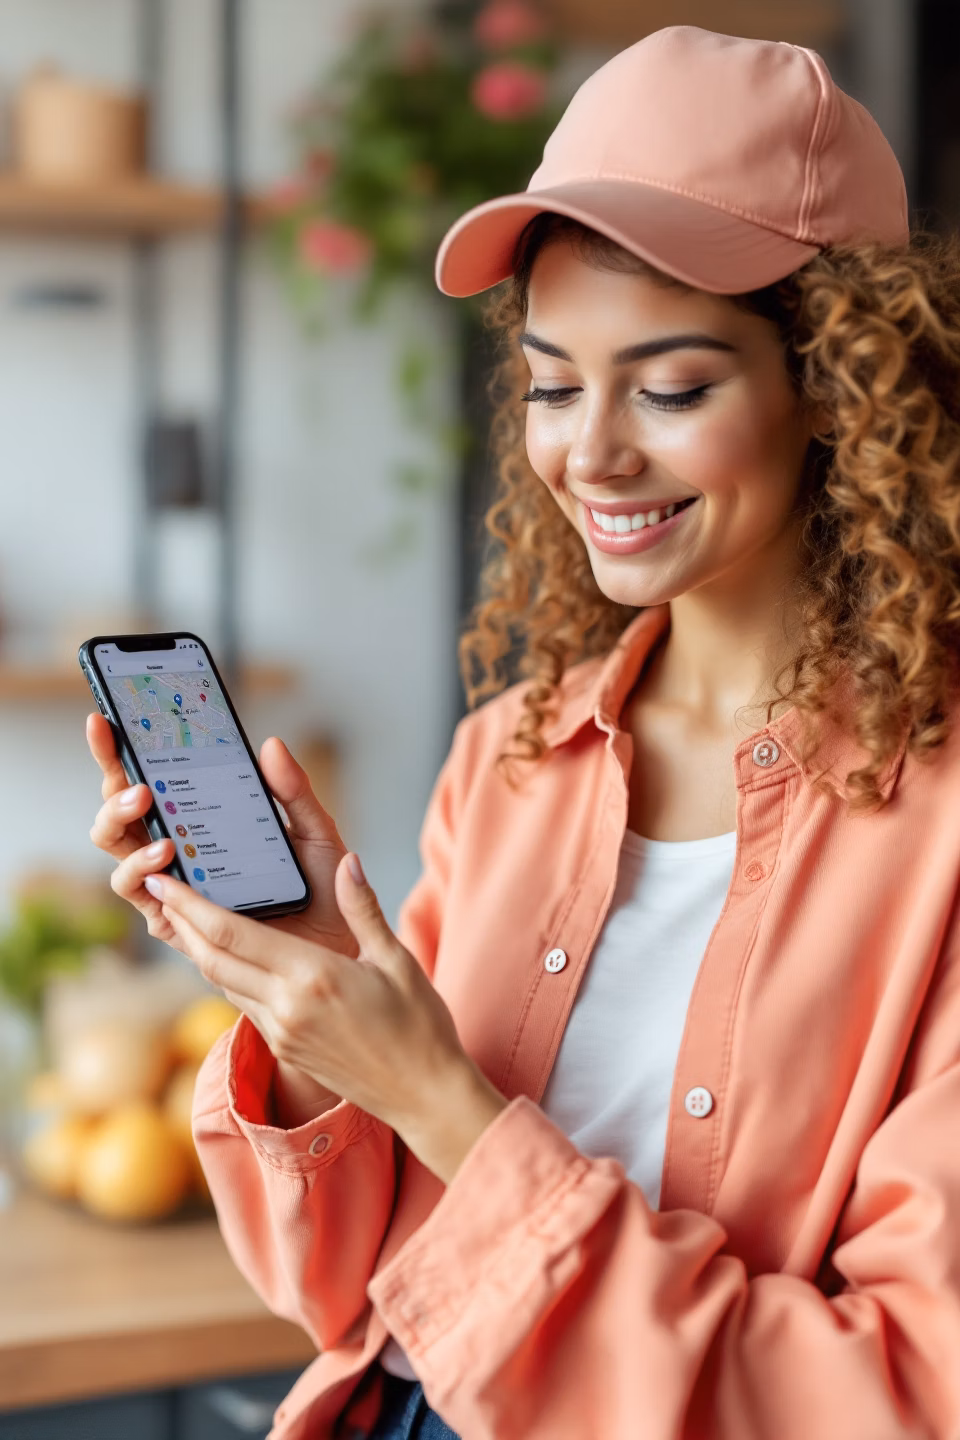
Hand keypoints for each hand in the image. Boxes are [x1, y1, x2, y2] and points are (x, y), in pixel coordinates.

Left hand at [141, 852, 481, 1149]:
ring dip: (200, 950)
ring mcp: (281, 1032)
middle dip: (182, 922)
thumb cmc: (420, 1025)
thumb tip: (346, 861)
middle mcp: (285, 1007)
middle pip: (213, 959)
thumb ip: (363, 908)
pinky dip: (228, 975)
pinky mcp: (285, 1049)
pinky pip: (244, 1004)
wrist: (424, 1095)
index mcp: (312, 977)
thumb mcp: (396, 959)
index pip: (232, 935)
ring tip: (188, 916)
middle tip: (160, 889)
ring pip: (224, 983)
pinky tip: (230, 958)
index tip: (164, 882)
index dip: (191, 906)